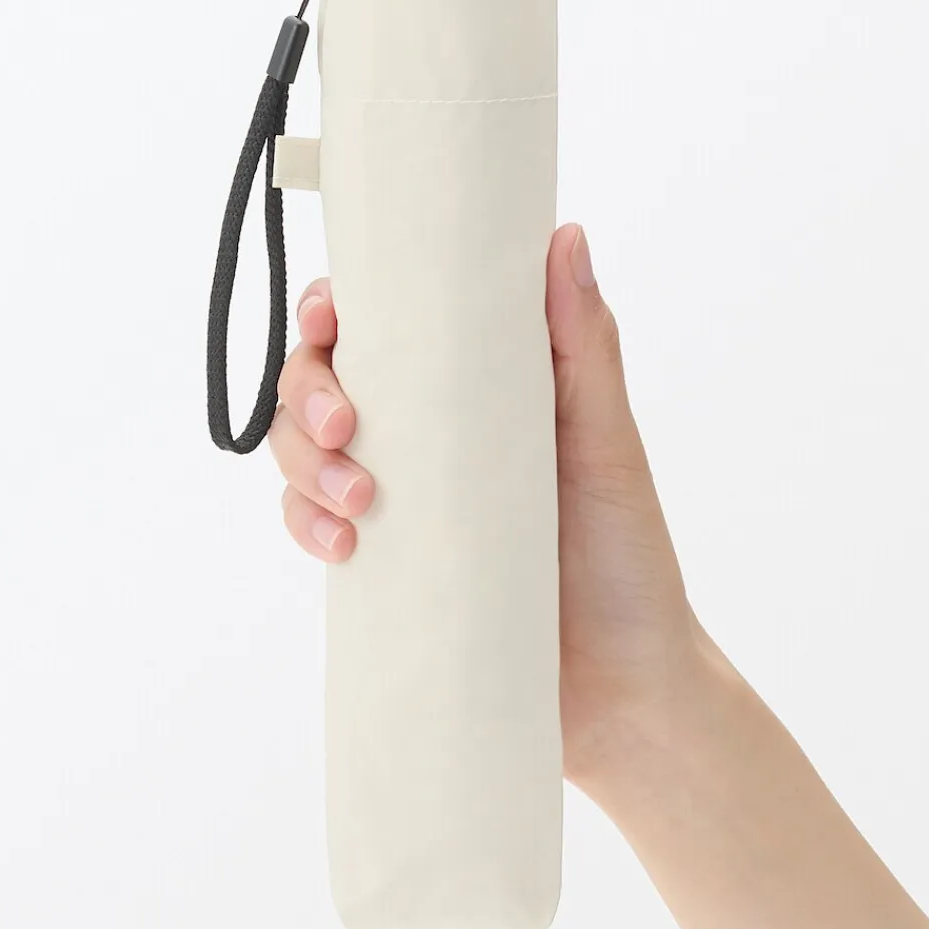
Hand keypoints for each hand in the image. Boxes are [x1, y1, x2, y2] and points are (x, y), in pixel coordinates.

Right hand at [269, 223, 705, 787]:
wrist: (623, 692)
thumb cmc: (627, 559)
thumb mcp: (609, 446)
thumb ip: (584, 349)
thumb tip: (564, 236)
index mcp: (475, 391)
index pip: (385, 328)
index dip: (337, 311)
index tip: (332, 318)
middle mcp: (426, 437)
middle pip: (322, 383)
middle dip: (309, 392)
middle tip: (344, 428)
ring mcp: (399, 501)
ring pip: (301, 452)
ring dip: (302, 463)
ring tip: (359, 500)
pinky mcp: (383, 567)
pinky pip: (310, 525)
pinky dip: (306, 523)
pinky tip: (341, 546)